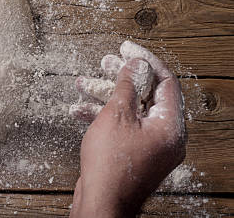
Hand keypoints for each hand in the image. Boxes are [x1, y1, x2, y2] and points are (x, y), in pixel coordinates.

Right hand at [69, 41, 186, 216]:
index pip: (165, 81)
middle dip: (121, 76)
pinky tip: (79, 109)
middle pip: (147, 94)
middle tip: (105, 61)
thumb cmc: (111, 164)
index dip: (144, 60)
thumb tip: (136, 64)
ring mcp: (150, 146)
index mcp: (170, 126)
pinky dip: (103, 115)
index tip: (125, 47)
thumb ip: (127, 86)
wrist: (101, 202)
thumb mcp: (117, 115)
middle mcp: (165, 135)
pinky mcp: (133, 153)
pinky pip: (122, 126)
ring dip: (106, 94)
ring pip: (131, 110)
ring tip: (83, 82)